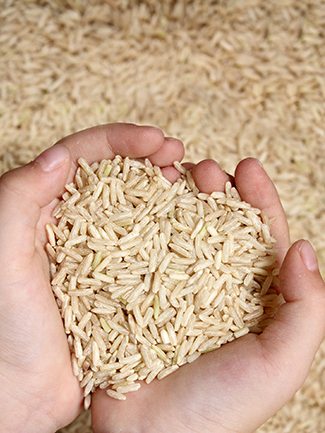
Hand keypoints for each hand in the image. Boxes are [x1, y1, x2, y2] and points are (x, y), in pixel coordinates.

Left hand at [0, 124, 183, 432]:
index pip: (83, 158)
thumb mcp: (3, 258)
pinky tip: (189, 228)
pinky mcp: (118, 280)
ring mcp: (98, 252)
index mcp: (43, 209)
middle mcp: (73, 224)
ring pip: (135, 207)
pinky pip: (146, 246)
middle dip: (148, 158)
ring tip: (191, 184)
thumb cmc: (6, 329)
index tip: (157, 140)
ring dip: (163, 191)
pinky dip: (168, 232)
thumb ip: (18, 200)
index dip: (121, 141)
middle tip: (179, 156)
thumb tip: (59, 158)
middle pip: (115, 175)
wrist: (20, 392)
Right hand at [91, 158, 324, 432]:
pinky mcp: (138, 292)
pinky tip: (141, 201)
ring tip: (173, 175)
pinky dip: (142, 222)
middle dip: (216, 191)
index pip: (260, 238)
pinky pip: (141, 250)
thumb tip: (302, 249)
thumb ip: (305, 309)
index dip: (258, 200)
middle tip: (205, 169)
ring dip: (178, 199)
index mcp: (251, 297)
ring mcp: (172, 287)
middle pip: (218, 225)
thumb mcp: (280, 362)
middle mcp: (212, 286)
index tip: (248, 168)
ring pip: (179, 230)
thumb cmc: (221, 406)